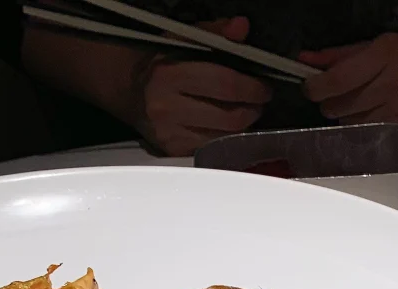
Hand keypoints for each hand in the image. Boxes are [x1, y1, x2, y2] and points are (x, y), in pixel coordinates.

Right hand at [133, 17, 270, 155]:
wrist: (133, 93)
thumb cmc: (163, 65)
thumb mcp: (184, 40)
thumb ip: (215, 33)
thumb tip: (240, 28)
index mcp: (170, 74)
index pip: (224, 84)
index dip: (251, 88)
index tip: (264, 87)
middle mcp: (167, 106)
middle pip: (229, 117)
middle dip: (252, 109)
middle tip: (259, 102)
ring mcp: (170, 133)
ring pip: (224, 137)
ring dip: (243, 127)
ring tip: (247, 112)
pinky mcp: (173, 150)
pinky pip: (212, 149)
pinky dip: (226, 139)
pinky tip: (229, 127)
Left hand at [300, 33, 397, 142]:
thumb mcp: (380, 47)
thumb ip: (342, 55)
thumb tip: (307, 60)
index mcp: (389, 53)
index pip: (339, 78)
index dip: (317, 87)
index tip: (310, 88)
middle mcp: (396, 83)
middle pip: (341, 104)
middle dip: (332, 103)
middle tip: (339, 98)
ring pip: (351, 125)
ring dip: (348, 119)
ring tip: (366, 108)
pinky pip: (366, 140)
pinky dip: (362, 134)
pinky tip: (372, 123)